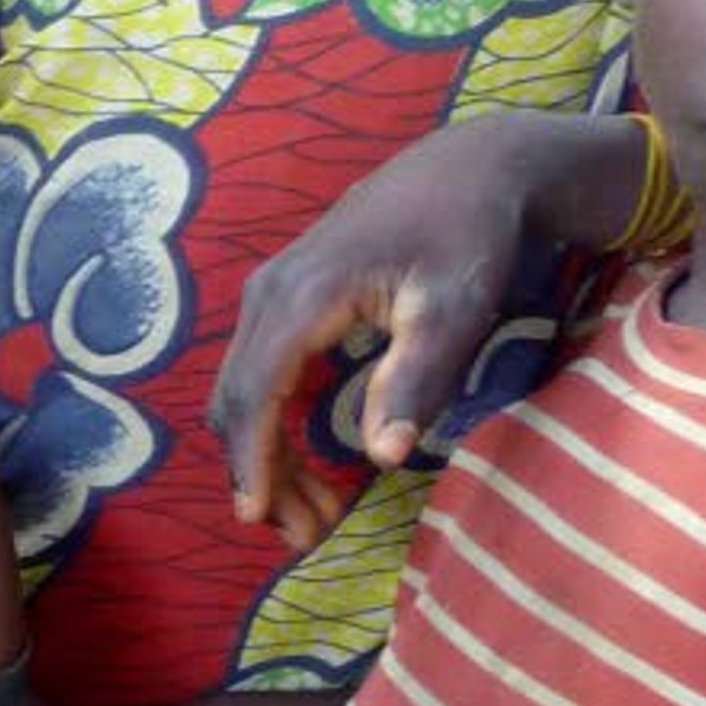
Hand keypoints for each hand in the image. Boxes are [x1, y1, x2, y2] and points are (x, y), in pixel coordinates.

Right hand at [210, 113, 578, 548]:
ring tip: (308, 512)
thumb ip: (416, 379)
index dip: (253, 461)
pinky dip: (273, 425)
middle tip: (301, 535)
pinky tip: (307, 461)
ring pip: (242, 391)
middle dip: (259, 473)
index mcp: (300, 299)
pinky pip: (260, 374)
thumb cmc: (468, 238)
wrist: (468, 170)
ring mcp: (269, 295)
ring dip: (265, 454)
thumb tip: (380, 456)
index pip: (255, 394)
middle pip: (237, 400)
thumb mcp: (455, 310)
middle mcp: (267, 296)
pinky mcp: (284, 300)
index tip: (259, 517)